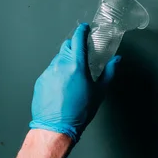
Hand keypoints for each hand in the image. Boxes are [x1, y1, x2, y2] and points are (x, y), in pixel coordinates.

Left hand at [29, 23, 119, 142]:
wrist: (55, 129)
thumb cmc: (79, 112)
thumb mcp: (99, 92)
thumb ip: (109, 72)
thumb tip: (117, 60)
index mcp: (76, 64)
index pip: (78, 39)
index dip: (82, 31)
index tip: (84, 28)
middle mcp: (60, 65)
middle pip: (66, 46)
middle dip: (74, 46)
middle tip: (81, 54)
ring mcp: (48, 72)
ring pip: (57, 58)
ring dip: (65, 60)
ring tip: (72, 75)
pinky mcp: (40, 81)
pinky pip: (50, 71)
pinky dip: (56, 73)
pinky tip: (62, 85)